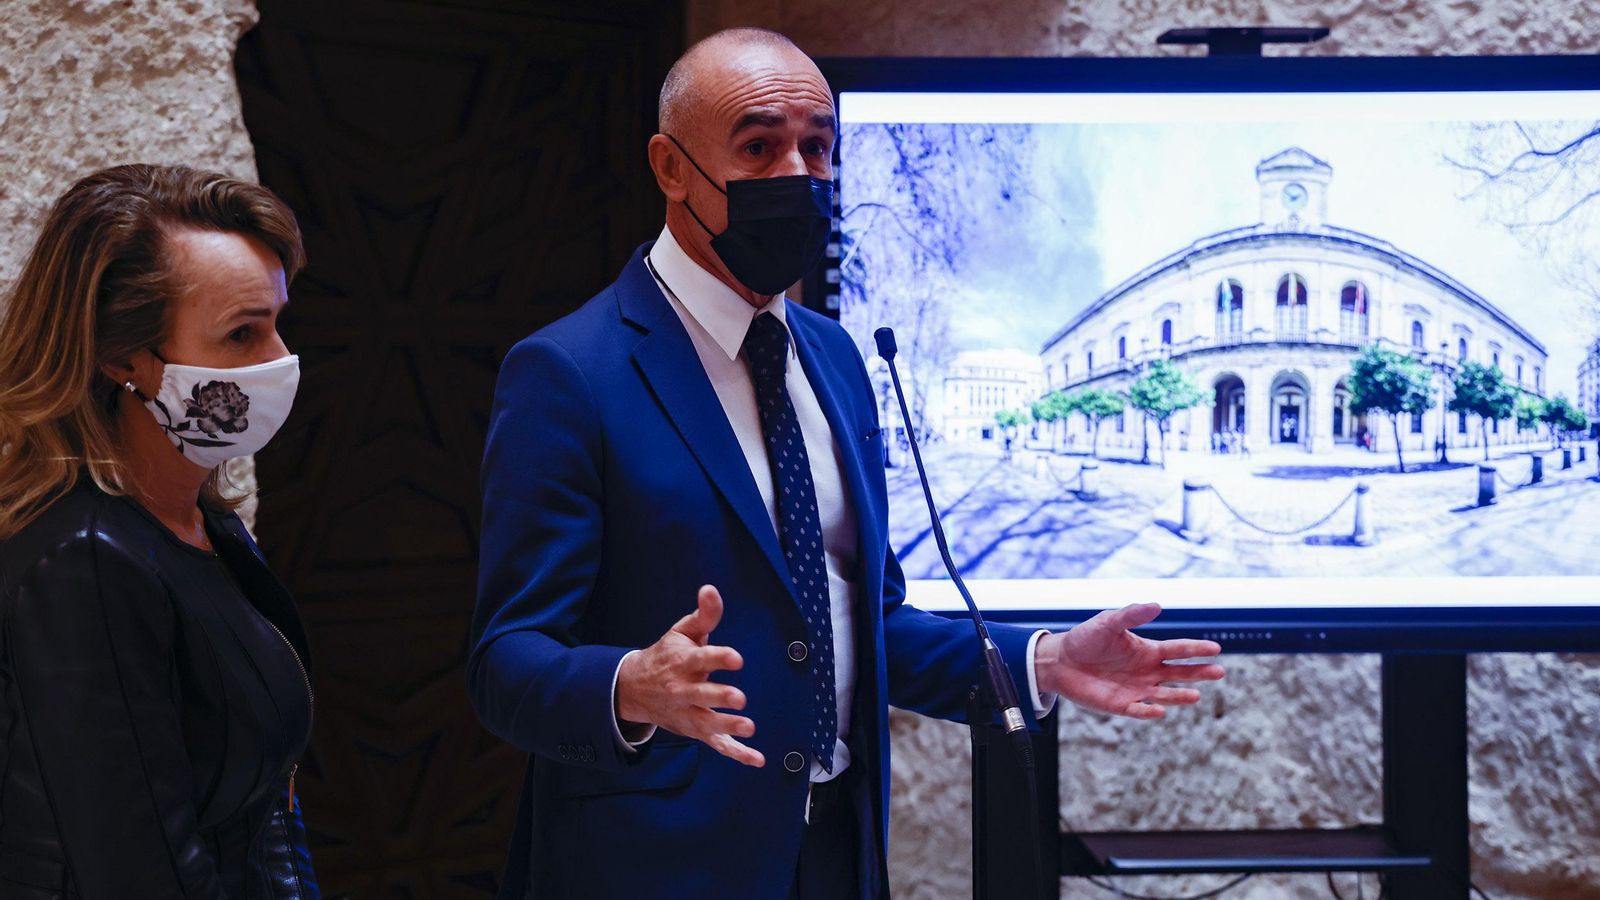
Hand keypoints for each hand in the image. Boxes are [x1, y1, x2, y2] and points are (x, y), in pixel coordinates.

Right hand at [616, 585, 763, 766]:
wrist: (632, 689)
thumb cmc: (667, 656)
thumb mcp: (681, 632)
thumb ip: (703, 615)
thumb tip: (711, 589)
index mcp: (683, 662)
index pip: (702, 658)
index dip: (719, 658)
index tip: (736, 658)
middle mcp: (684, 690)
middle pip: (702, 695)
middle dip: (719, 697)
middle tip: (739, 698)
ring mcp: (688, 713)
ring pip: (708, 723)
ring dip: (728, 726)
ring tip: (749, 727)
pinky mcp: (696, 730)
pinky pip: (717, 745)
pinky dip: (737, 754)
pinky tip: (757, 759)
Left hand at [1033, 602, 1222, 718]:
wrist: (1060, 661)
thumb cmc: (1086, 639)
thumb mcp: (1108, 622)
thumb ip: (1131, 616)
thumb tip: (1157, 606)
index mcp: (1147, 651)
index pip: (1178, 650)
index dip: (1196, 649)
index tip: (1215, 649)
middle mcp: (1147, 671)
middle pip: (1179, 673)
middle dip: (1199, 673)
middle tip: (1219, 672)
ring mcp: (1136, 689)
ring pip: (1164, 694)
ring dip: (1179, 695)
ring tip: (1195, 696)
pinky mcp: (1121, 704)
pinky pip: (1139, 710)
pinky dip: (1149, 710)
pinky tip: (1159, 709)